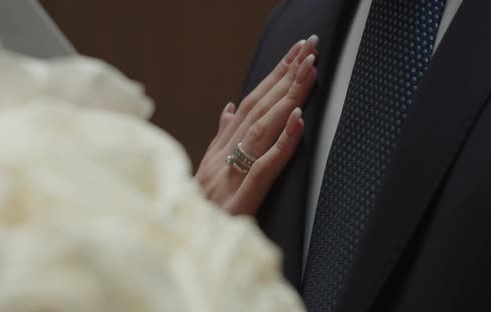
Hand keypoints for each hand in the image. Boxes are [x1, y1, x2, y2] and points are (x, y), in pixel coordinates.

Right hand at [196, 35, 318, 215]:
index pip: (250, 104)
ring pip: (261, 130)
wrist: (182, 246)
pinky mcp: (240, 200)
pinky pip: (263, 167)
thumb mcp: (206, 172)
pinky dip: (282, 142)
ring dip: (286, 98)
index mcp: (218, 150)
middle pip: (258, 109)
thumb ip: (220, 138)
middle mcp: (222, 157)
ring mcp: (229, 177)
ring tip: (307, 72)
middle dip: (285, 75)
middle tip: (308, 48)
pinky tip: (297, 120)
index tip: (295, 54)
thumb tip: (230, 107)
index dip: (273, 78)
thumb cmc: (197, 212)